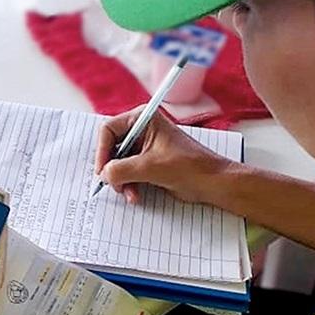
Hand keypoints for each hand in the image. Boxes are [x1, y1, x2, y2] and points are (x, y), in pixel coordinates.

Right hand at [95, 105, 236, 204]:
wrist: (212, 183)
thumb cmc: (190, 167)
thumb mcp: (150, 167)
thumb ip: (121, 169)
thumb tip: (104, 174)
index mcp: (143, 119)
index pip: (109, 130)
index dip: (102, 152)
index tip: (102, 171)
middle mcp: (141, 130)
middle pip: (111, 148)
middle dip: (113, 170)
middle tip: (115, 184)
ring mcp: (143, 146)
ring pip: (117, 163)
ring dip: (121, 181)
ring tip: (130, 193)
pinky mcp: (147, 162)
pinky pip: (127, 173)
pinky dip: (128, 185)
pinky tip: (135, 195)